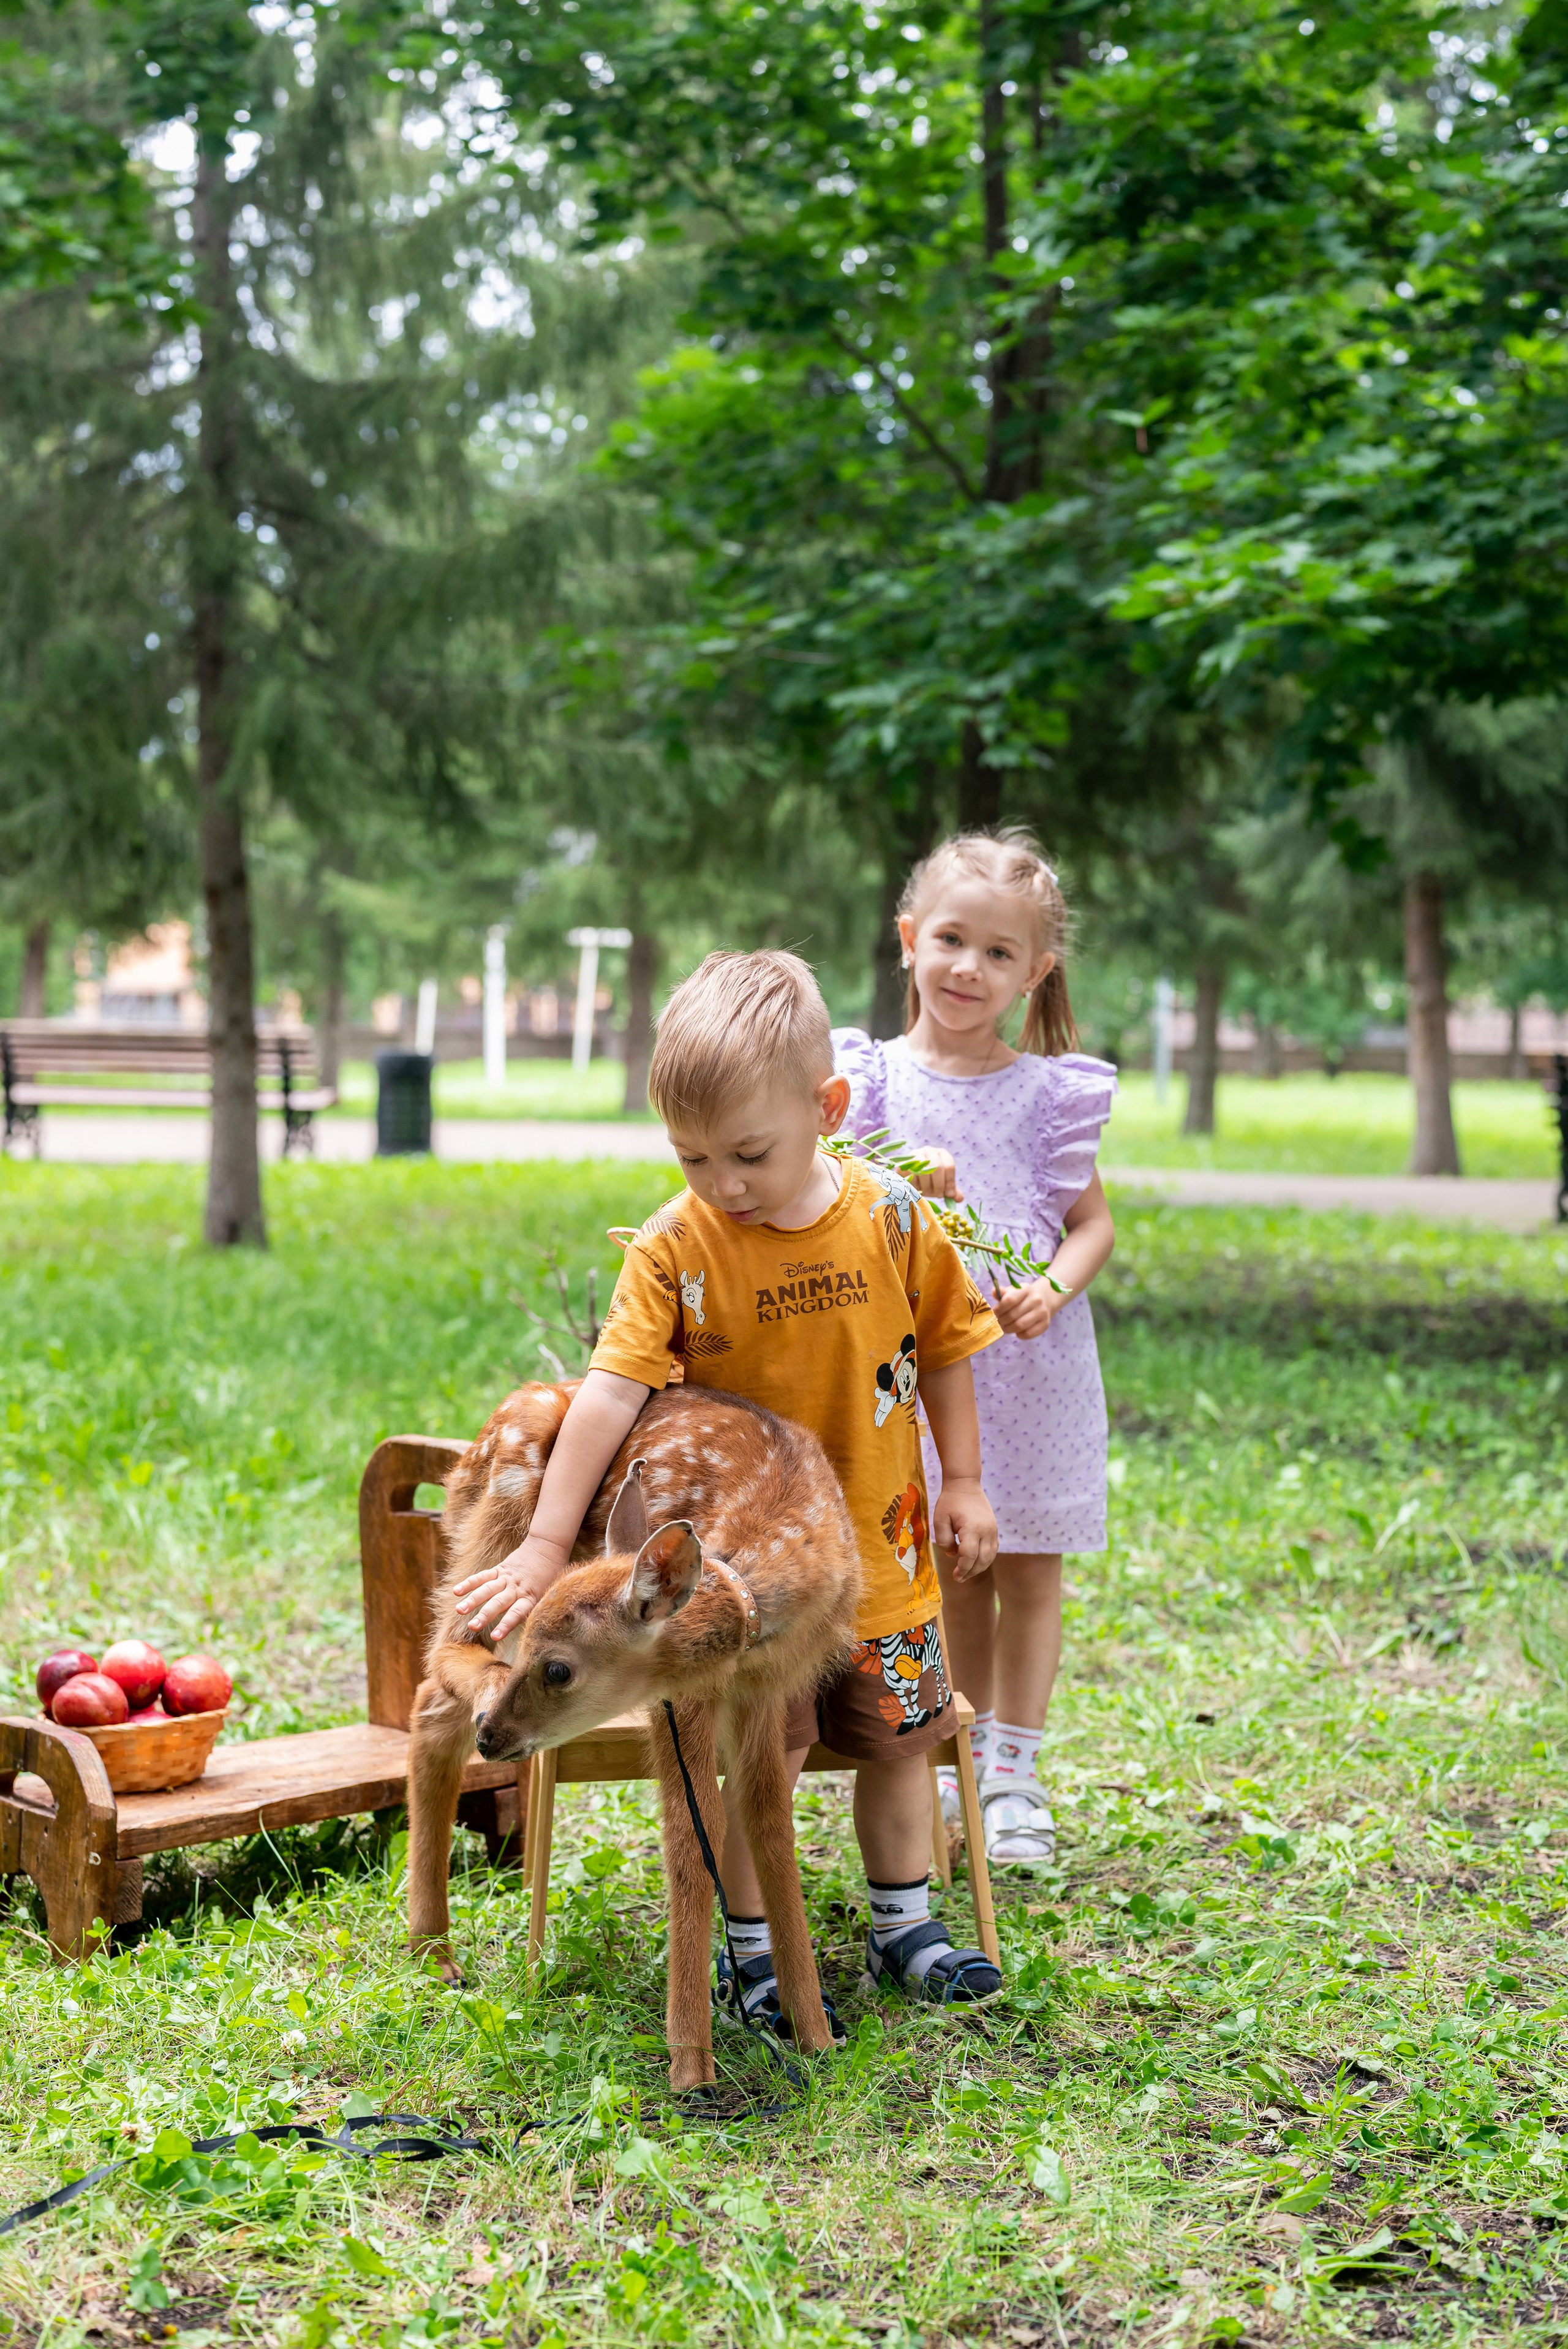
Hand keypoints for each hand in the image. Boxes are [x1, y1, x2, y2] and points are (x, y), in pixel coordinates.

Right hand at [452, 1535, 567, 1641]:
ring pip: (487, 1589)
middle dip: (485, 1615)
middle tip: (472, 1626)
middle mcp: (517, 1588)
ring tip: (459, 1610)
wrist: (548, 1547)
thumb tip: (524, 1630)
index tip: (495, 1636)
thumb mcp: (548, 1595)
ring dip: (472, 1600)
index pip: (517, 1613)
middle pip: (499, 1603)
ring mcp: (507, 1578)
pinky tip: (457, 1591)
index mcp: (530, 1597)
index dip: (506, 1625)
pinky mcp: (500, 1569)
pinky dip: (469, 1583)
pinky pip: (483, 1576)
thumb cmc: (550, 1577)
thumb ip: (533, 1611)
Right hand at [910, 1149, 961, 1201]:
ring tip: (927, 1193)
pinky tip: (916, 1188)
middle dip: (939, 1185)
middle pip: (937, 1168)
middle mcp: (929, 1151)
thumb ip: (951, 1191)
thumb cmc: (929, 1181)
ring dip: (927, 1187)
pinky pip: (911, 1175)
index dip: (950, 1182)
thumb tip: (959, 1198)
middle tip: (938, 1195)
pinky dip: (915, 1185)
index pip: (949, 1166)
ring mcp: (915, 1154)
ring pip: (924, 1172)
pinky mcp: (904, 1162)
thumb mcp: (942, 1185)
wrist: (909, 1178)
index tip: (949, 1194)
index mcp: (942, 1154)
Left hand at [932, 1475, 997, 1583]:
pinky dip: (985, 1559)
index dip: (963, 1568)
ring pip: (990, 1557)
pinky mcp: (994, 1529)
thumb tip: (953, 1554)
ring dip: (978, 1568)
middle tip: (958, 1578)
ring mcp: (993, 1530)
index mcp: (972, 1528)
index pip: (970, 1556)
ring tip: (966, 1573)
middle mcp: (986, 1530)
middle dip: (970, 1572)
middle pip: (982, 1560)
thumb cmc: (950, 1501)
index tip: (955, 1575)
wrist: (965, 1484)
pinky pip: (993, 1550)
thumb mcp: (939, 1520)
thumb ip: (944, 1540)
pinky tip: (974, 1562)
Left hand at [992, 1275, 1069, 1340]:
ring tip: (1005, 1327)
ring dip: (1008, 1329)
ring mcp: (1042, 1312)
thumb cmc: (1023, 1296)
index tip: (994, 1313)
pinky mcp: (1045, 1324)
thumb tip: (994, 1292)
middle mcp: (1036, 1300)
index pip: (1009, 1300)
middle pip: (1013, 1315)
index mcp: (1026, 1289)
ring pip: (1020, 1325)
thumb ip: (1002, 1292)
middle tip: (998, 1322)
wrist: (1044, 1300)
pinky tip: (1017, 1331)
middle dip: (1002, 1321)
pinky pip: (1028, 1334)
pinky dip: (1019, 1335)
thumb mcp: (1014, 1291)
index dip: (999, 1309)